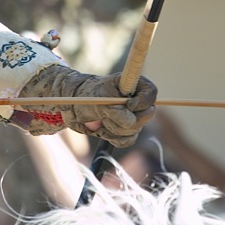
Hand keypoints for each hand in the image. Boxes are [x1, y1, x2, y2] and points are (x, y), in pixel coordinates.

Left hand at [18, 64, 156, 146]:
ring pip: (135, 130)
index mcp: (134, 85)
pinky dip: (113, 137)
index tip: (128, 105)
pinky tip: (103, 129)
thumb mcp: (100, 100)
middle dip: (123, 118)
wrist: (73, 107)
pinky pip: (127, 140)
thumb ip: (117, 110)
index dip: (142, 102)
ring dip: (114, 128)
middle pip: (146, 115)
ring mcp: (132, 116)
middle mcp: (136, 101)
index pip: (151, 93)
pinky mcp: (126, 131)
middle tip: (106, 113)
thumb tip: (132, 122)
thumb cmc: (86, 96)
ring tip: (101, 119)